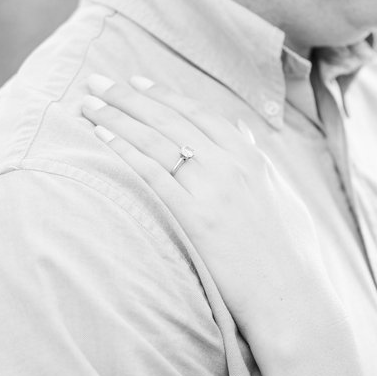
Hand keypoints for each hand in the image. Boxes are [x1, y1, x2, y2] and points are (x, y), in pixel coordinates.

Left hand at [80, 73, 332, 326]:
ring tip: (87, 103)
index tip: (134, 81)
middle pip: (168, 119)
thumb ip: (257, 159)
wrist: (289, 296)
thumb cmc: (286, 253)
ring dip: (116, 116)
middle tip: (96, 80)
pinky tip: (100, 136)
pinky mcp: (195, 216)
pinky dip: (124, 149)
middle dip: (127, 97)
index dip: (162, 94)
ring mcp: (212, 188)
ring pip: (155, 139)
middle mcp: (230, 163)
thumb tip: (242, 130)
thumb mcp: (279, 193)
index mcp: (250, 156)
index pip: (197, 113)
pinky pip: (151, 173)